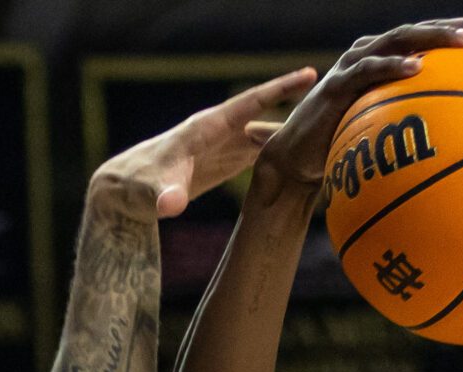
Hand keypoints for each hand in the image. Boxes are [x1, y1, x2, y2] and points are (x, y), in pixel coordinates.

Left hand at [94, 67, 319, 218]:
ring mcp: (224, 147)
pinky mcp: (224, 163)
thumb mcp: (149, 193)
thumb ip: (163, 196)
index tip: (310, 75)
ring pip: (267, 136)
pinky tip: (306, 159)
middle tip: (339, 104)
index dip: (279, 89)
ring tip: (332, 133)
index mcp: (207, 128)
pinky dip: (283, 154)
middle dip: (299, 110)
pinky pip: (261, 154)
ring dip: (295, 135)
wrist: (122, 193)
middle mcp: (219, 132)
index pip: (250, 102)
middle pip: (267, 117)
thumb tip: (171, 206)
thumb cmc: (134, 187)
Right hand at [246, 19, 462, 196]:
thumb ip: (420, 134)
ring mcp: (355, 64)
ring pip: (402, 38)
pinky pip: (368, 70)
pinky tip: (418, 68)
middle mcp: (375, 52)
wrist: (296, 162)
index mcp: (391, 60)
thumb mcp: (388, 141)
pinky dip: (393, 66)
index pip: (437, 39)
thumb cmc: (345, 154)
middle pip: (427, 29)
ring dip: (437, 38)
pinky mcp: (336, 83)